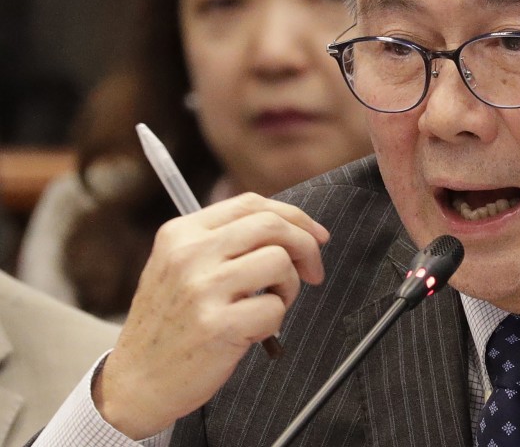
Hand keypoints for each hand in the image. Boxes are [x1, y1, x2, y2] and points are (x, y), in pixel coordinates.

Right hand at [93, 193, 329, 438]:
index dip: (294, 216)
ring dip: (288, 286)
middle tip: (313, 271)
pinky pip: (275, 308)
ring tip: (270, 305)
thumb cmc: (171, 325)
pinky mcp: (217, 326)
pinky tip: (252, 332)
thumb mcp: (180, 267)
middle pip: (272, 225)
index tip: (316, 235)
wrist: (135, 384)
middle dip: (306, 246)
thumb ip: (224, 242)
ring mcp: (201, 289)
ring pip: (279, 262)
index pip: (251, 203)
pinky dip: (275, 321)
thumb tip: (292, 227)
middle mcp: (188, 254)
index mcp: (180, 233)